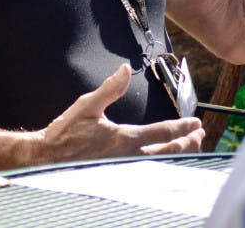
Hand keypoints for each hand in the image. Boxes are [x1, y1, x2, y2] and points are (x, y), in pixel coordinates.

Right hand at [38, 64, 203, 162]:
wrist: (45, 159)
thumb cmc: (65, 133)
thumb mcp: (87, 105)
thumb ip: (109, 88)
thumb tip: (125, 69)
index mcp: (124, 139)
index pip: (162, 132)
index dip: (182, 127)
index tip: (196, 123)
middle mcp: (128, 157)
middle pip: (168, 152)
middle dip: (187, 143)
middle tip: (199, 135)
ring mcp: (124, 169)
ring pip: (160, 164)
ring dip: (178, 155)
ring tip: (190, 147)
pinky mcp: (117, 175)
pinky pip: (148, 171)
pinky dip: (163, 164)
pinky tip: (166, 160)